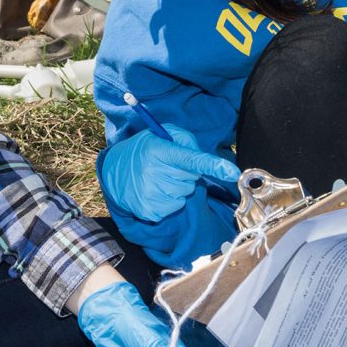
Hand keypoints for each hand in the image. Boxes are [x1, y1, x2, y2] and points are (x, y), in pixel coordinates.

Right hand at [101, 126, 239, 221]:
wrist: (114, 173)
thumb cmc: (146, 151)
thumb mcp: (163, 135)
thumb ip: (187, 142)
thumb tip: (208, 161)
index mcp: (159, 150)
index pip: (191, 159)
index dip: (213, 166)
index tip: (232, 173)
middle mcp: (154, 172)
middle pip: (192, 178)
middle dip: (184, 173)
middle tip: (165, 166)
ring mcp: (152, 194)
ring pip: (186, 193)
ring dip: (177, 187)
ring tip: (157, 179)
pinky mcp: (151, 211)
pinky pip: (177, 206)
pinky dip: (170, 200)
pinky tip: (155, 191)